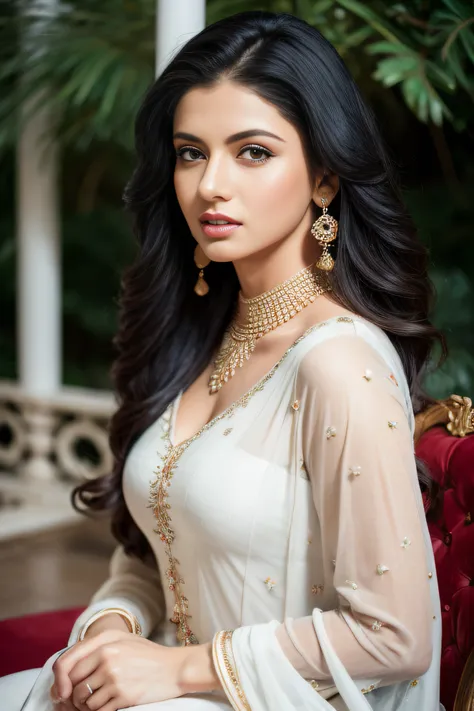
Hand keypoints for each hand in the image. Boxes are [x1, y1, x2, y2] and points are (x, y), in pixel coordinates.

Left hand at [50, 629, 219, 710]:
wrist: (174, 668)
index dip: (58, 681)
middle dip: (73, 696)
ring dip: (87, 706)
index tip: (60, 691)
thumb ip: (94, 650)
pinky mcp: (123, 696)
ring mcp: (115, 677)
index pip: (66, 663)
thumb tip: (65, 676)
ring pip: (83, 701)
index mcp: (105, 642)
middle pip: (73, 685)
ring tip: (100, 700)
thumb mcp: (121, 640)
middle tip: (80, 700)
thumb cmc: (146, 654)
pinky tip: (109, 704)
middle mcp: (107, 658)